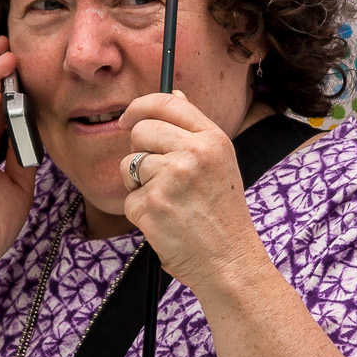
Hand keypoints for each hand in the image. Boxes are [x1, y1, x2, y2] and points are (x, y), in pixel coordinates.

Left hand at [117, 91, 268, 294]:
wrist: (230, 262)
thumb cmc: (222, 216)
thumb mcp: (220, 164)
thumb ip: (193, 131)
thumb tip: (174, 94)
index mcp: (213, 139)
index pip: (166, 103)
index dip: (139, 107)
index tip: (126, 118)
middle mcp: (194, 153)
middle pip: (140, 131)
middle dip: (139, 152)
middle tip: (156, 177)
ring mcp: (172, 178)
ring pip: (129, 165)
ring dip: (138, 185)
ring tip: (167, 202)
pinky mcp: (153, 204)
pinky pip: (128, 198)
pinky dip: (140, 213)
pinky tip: (164, 222)